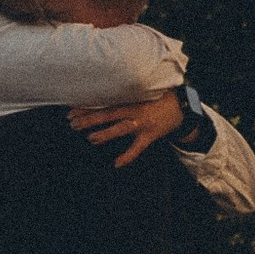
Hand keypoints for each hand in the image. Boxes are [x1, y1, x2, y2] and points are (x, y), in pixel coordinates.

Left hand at [68, 92, 184, 167]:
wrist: (182, 105)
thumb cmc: (159, 96)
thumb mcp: (142, 90)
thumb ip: (125, 92)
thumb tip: (103, 91)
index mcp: (130, 97)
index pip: (105, 100)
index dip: (88, 104)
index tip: (72, 106)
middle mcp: (134, 109)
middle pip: (108, 113)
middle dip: (89, 118)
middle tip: (72, 122)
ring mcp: (142, 123)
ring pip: (120, 129)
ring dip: (104, 134)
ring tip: (90, 138)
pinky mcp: (150, 135)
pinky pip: (137, 148)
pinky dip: (127, 156)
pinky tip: (116, 164)